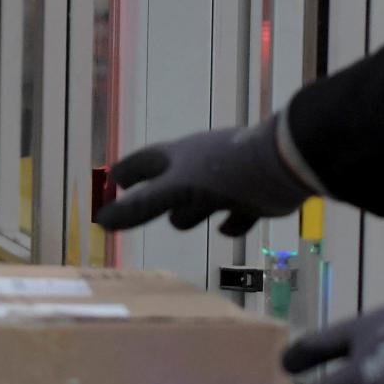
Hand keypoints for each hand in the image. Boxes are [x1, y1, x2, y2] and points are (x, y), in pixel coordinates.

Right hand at [94, 115, 315, 236]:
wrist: (282, 165)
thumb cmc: (224, 172)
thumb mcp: (176, 190)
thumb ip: (141, 206)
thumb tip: (101, 220)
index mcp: (179, 156)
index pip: (143, 163)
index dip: (127, 173)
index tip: (112, 180)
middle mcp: (201, 166)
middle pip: (170, 183)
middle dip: (159, 196)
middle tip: (145, 207)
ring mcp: (228, 181)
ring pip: (201, 201)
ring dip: (193, 212)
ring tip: (190, 218)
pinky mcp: (253, 197)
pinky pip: (237, 214)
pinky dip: (233, 222)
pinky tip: (228, 227)